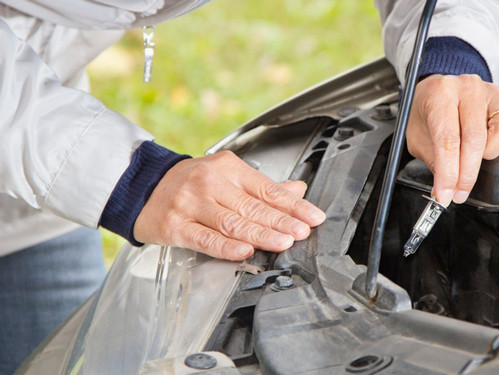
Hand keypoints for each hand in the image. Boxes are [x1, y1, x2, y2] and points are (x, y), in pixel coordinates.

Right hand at [134, 150, 325, 260]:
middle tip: (302, 231)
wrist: (142, 187)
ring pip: (232, 223)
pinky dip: (226, 247)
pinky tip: (245, 251)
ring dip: (261, 235)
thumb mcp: (227, 175)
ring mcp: (191, 204)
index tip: (312, 217)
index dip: (292, 205)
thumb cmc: (189, 182)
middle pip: (252, 207)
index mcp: (228, 168)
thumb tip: (297, 191)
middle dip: (281, 221)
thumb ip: (262, 187)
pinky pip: (205, 239)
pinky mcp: (176, 226)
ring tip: (283, 242)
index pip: (266, 188)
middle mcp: (210, 183)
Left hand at [406, 74, 498, 205]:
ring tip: (476, 152)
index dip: (448, 173)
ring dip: (491, 152)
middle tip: (458, 191)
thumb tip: (446, 188)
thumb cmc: (428, 110)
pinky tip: (493, 143)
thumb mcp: (417, 136)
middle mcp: (469, 88)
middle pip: (476, 139)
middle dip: (467, 174)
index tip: (446, 194)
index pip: (448, 139)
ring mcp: (493, 92)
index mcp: (441, 93)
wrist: (439, 89)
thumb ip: (433, 161)